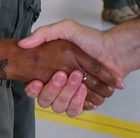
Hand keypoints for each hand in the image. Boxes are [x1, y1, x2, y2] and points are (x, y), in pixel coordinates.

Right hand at [0, 39, 119, 112]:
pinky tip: (84, 91)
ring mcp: (71, 94)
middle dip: (54, 89)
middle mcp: (59, 85)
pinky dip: (80, 102)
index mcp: (51, 71)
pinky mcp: (84, 101)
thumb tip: (23, 43)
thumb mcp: (67, 28)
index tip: (36, 81)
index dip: (33, 88)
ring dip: (68, 96)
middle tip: (63, 75)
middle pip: (46, 99)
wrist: (115, 50)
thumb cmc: (92, 39)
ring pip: (60, 107)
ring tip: (80, 83)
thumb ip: (45, 33)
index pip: (33, 87)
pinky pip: (76, 110)